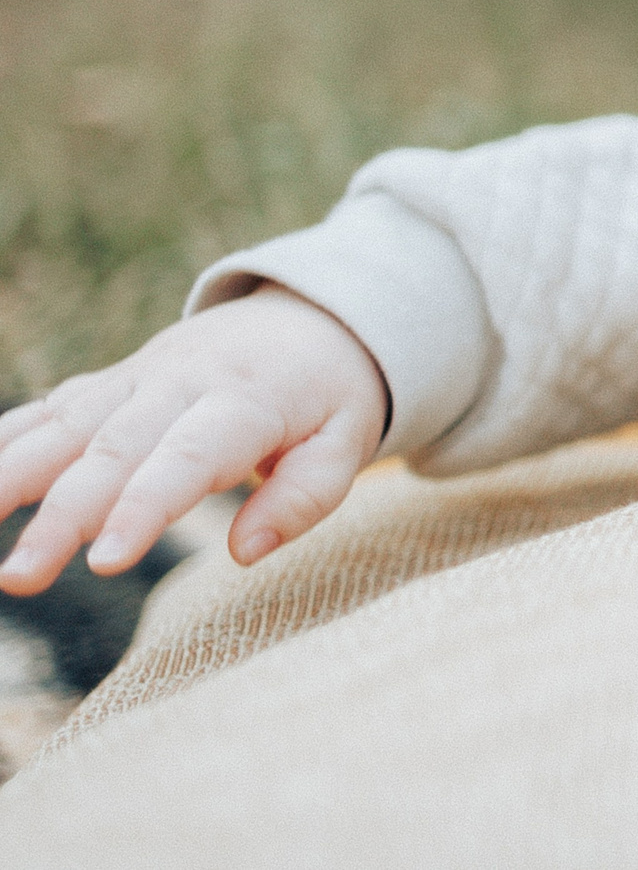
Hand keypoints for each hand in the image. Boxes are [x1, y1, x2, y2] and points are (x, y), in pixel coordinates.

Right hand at [0, 288, 387, 595]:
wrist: (311, 314)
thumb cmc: (332, 394)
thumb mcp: (348, 439)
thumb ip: (305, 496)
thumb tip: (247, 552)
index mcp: (245, 401)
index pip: (187, 459)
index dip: (143, 508)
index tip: (104, 562)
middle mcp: (179, 383)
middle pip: (111, 450)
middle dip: (60, 515)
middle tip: (19, 576)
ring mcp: (135, 377)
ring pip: (62, 427)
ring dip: (8, 479)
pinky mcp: (108, 382)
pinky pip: (46, 410)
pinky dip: (2, 443)